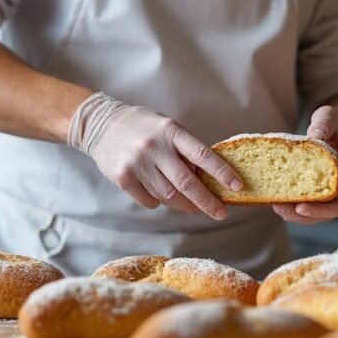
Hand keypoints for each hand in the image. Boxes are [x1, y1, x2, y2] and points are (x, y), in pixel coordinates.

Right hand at [68, 93, 241, 219]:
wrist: (100, 125)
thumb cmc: (143, 126)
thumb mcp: (167, 127)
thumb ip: (186, 150)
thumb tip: (210, 178)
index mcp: (171, 131)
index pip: (203, 155)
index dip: (222, 172)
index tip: (237, 186)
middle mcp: (154, 147)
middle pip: (187, 183)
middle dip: (207, 202)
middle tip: (221, 213)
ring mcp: (137, 164)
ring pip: (169, 196)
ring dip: (184, 204)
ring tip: (192, 204)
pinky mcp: (123, 178)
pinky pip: (150, 201)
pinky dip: (159, 202)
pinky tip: (159, 193)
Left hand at [272, 106, 337, 224]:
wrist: (329, 132)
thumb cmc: (332, 126)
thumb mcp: (330, 117)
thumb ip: (324, 123)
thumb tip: (314, 136)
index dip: (321, 211)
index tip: (301, 207)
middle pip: (322, 216)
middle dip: (301, 216)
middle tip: (279, 207)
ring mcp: (324, 196)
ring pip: (310, 215)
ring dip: (291, 214)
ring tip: (274, 204)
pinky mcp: (311, 194)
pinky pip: (300, 206)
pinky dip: (288, 206)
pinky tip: (272, 198)